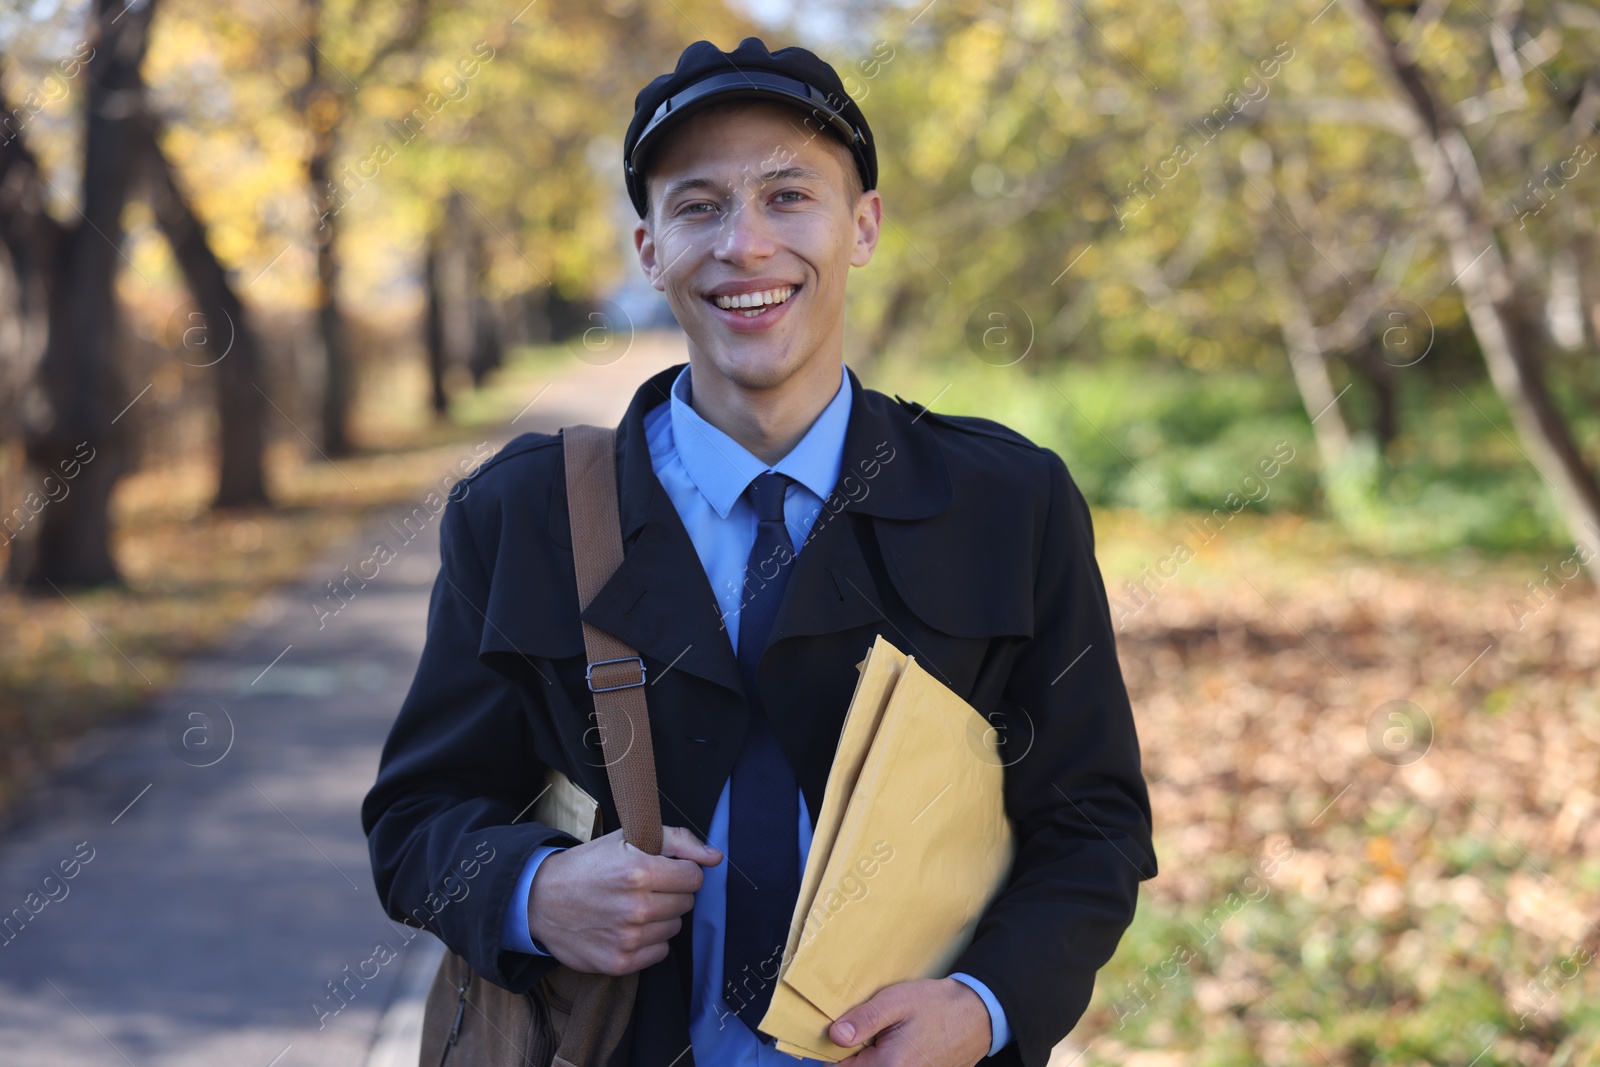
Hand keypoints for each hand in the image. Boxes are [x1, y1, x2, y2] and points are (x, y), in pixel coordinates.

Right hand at [527, 825, 721, 974]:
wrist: (542, 899)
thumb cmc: (589, 865)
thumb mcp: (628, 838)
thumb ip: (678, 841)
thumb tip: (716, 858)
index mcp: (639, 870)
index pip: (694, 877)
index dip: (682, 871)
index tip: (664, 871)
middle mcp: (636, 907)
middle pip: (686, 903)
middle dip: (671, 893)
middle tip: (644, 888)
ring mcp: (628, 938)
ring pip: (675, 928)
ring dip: (661, 918)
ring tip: (633, 907)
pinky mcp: (619, 963)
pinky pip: (659, 952)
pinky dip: (649, 941)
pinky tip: (627, 927)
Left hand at [830, 977, 991, 1065]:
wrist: (978, 1014)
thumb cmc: (938, 1005)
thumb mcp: (896, 1002)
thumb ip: (864, 1020)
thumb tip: (836, 1036)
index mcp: (887, 1066)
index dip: (836, 1050)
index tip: (844, 1031)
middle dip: (857, 1053)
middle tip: (869, 1029)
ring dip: (874, 1055)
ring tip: (887, 1034)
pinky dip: (890, 1059)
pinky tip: (899, 1041)